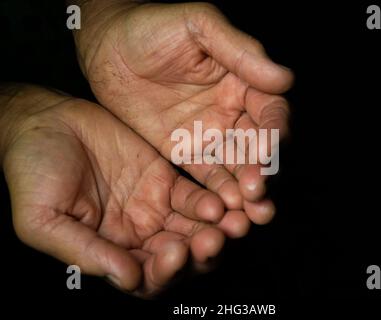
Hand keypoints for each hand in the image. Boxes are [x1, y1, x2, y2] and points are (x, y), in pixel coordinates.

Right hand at [1, 86, 249, 297]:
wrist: (45, 123)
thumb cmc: (33, 173)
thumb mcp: (43, 219)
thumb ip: (83, 251)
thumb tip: (126, 279)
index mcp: (110, 252)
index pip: (148, 278)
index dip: (165, 273)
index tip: (175, 253)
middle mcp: (138, 235)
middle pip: (180, 256)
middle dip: (201, 252)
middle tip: (216, 240)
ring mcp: (154, 207)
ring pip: (194, 228)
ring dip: (217, 229)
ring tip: (235, 223)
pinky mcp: (166, 179)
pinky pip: (195, 195)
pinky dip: (211, 200)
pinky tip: (222, 199)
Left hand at [75, 1, 292, 221]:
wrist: (106, 48)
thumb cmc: (152, 26)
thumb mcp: (199, 26)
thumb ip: (240, 51)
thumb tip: (284, 78)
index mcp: (242, 81)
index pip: (270, 110)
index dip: (273, 131)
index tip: (269, 149)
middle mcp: (232, 111)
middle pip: (258, 145)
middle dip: (262, 169)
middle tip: (258, 190)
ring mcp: (210, 134)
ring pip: (236, 165)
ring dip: (246, 188)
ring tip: (251, 210)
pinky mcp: (185, 152)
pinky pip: (206, 175)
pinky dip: (217, 191)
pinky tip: (224, 207)